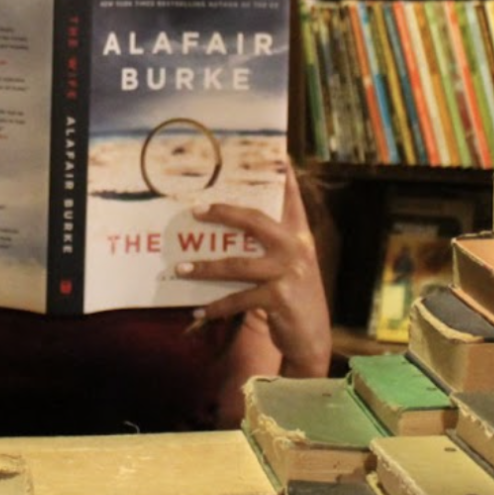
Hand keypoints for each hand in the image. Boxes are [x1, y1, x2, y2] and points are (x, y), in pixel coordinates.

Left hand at [175, 161, 332, 379]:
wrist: (312, 339)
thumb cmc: (294, 299)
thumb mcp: (291, 267)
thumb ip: (273, 247)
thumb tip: (231, 231)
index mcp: (300, 237)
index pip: (291, 200)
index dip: (284, 178)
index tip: (277, 155)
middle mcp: (297, 249)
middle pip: (254, 221)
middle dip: (223, 213)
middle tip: (196, 210)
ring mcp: (288, 273)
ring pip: (237, 265)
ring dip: (205, 268)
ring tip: (180, 269)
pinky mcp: (279, 297)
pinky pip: (238, 298)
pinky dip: (215, 307)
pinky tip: (197, 312)